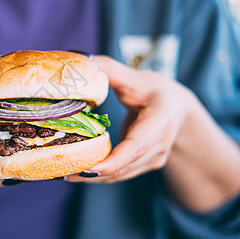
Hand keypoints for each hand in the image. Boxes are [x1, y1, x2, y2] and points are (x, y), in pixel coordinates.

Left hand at [65, 55, 193, 182]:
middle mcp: (159, 145)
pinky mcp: (143, 166)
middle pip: (123, 166)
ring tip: (61, 174)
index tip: (89, 169)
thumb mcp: (136, 78)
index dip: (113, 161)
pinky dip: (97, 175)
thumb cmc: (157, 92)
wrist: (178, 110)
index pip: (136, 146)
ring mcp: (153, 159)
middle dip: (92, 172)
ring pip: (119, 175)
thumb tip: (84, 61)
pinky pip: (119, 174)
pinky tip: (75, 171)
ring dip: (91, 177)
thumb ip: (111, 70)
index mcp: (161, 121)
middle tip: (61, 171)